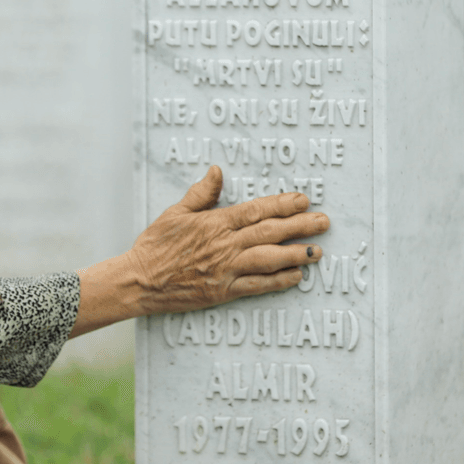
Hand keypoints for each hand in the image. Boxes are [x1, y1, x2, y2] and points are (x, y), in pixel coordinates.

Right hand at [73, 166, 330, 336]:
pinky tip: (296, 277)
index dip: (282, 205)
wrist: (140, 280)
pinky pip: (257, 286)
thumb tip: (217, 172)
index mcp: (215, 223)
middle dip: (300, 227)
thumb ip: (201, 193)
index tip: (304, 200)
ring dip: (295, 255)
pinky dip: (278, 281)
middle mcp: (225, 245)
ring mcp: (226, 270)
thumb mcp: (176, 212)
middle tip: (323, 222)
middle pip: (270, 233)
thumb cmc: (155, 245)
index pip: (257, 210)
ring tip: (317, 251)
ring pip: (269, 260)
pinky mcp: (224, 291)